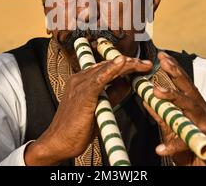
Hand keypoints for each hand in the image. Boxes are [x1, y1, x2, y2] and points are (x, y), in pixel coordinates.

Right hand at [25, 55, 152, 164]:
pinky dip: (112, 69)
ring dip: (126, 65)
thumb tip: (128, 83)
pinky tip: (122, 62)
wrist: (59, 142)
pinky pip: (99, 79)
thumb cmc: (77, 129)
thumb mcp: (100, 107)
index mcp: (82, 81)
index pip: (106, 68)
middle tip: (147, 64)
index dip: (125, 65)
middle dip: (130, 63)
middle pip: (108, 66)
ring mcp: (79, 85)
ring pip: (106, 69)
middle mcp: (80, 79)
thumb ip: (113, 94)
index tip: (141, 65)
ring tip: (141, 63)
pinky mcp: (82, 94)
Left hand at [143, 51, 205, 165]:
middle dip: (176, 74)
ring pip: (191, 109)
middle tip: (162, 61)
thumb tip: (146, 99)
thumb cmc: (190, 149)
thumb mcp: (172, 129)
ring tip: (156, 92)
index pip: (185, 85)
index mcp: (197, 107)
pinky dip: (172, 145)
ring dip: (174, 99)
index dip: (174, 70)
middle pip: (190, 90)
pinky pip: (187, 142)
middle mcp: (205, 113)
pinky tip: (160, 148)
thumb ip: (162, 115)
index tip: (161, 56)